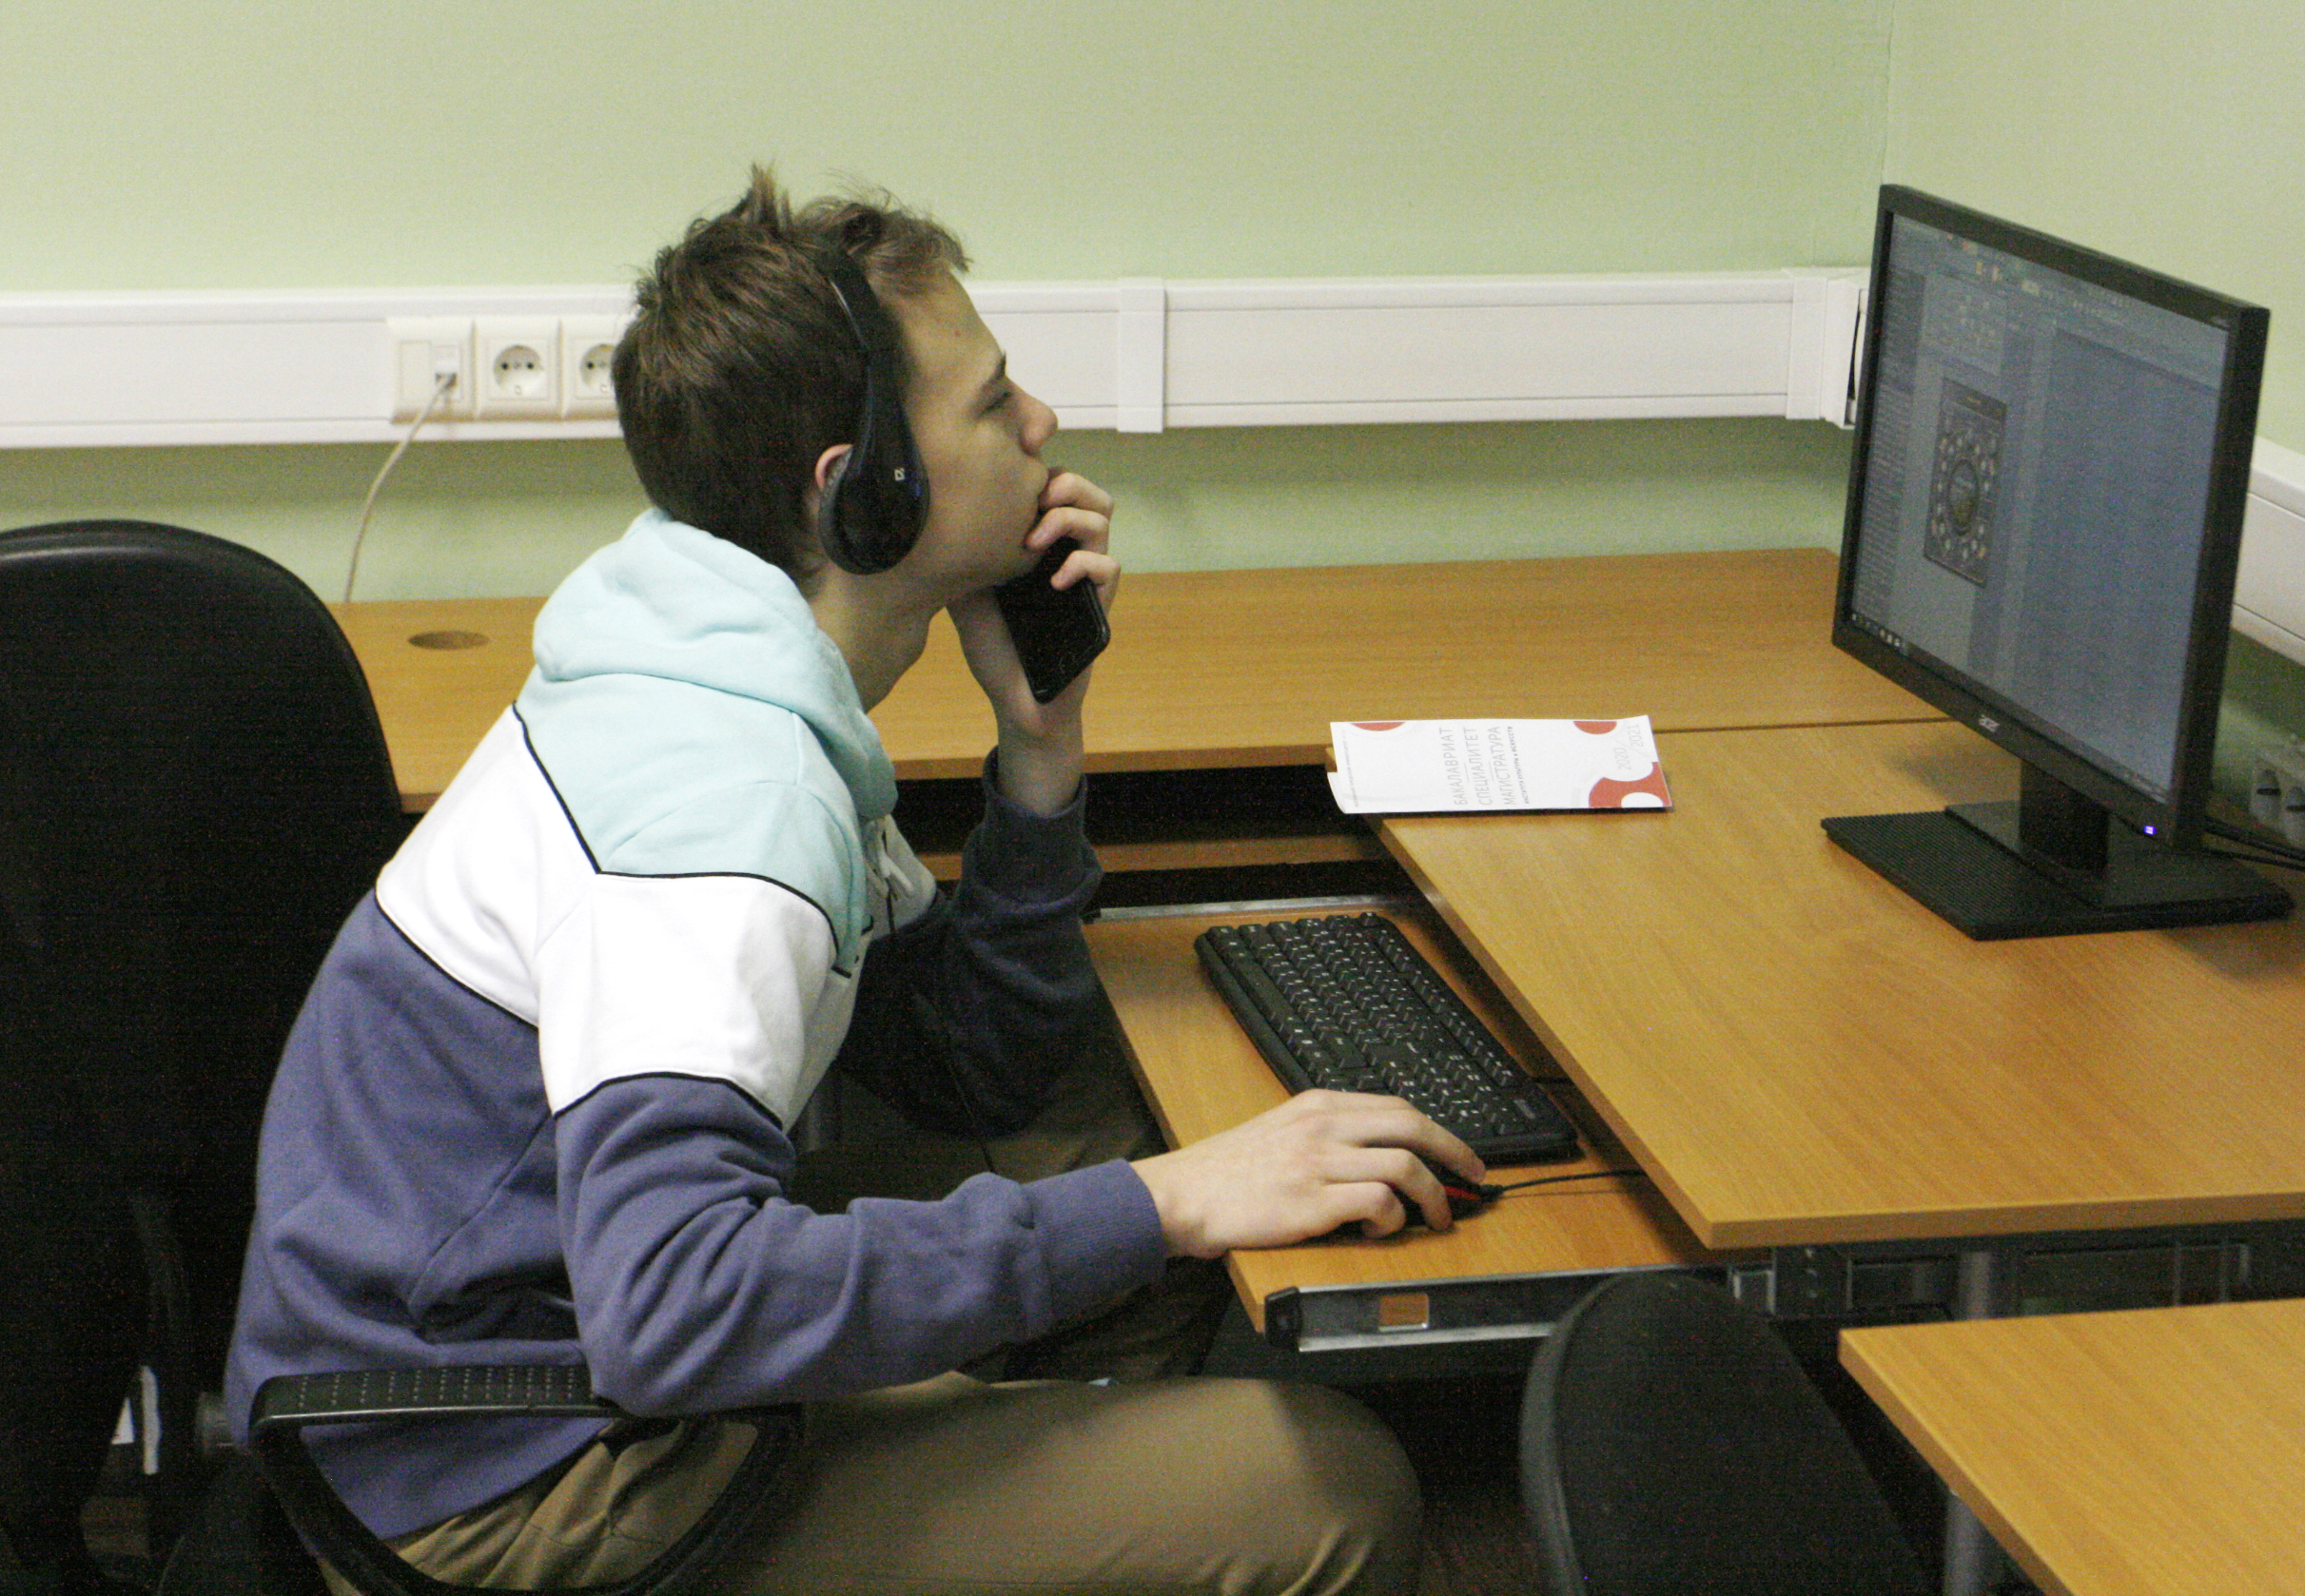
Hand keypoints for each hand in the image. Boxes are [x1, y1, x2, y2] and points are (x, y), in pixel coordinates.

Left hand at [948, 470, 1117, 811]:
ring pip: (1103, 516)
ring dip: (1069, 517)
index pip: (1051, 483)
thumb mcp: (964, 587)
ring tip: (1036, 538)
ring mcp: (1084, 574)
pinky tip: (1055, 580)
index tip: (1013, 469)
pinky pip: (1109, 565)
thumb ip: (959, 551)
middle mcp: (1064, 549)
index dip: (1039, 465)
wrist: (1014, 695)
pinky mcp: (1098, 603)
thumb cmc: (993, 642)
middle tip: (1035, 499)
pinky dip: (1084, 564)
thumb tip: (928, 515)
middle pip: (1085, 490)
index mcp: (1038, 539)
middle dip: (1064, 483)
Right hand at [1130, 1092, 1486, 1257]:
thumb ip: (1324, 1132)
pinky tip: (1380, 1232)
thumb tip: (1378, 1153)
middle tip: (1473, 1179)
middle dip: (1454, 1153)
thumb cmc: (1227, 1171)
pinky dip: (1392, 1221)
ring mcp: (1318, 1162)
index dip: (1438, 1131)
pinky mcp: (1312, 1202)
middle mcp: (1322, 1126)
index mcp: (1317, 1105)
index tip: (1458, 1154)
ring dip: (1432, 1196)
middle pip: (1412, 1125)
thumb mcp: (1279, 1130)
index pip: (1396, 1106)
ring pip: (1403, 1166)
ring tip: (1436, 1220)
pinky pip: (1377, 1204)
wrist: (1182, 1195)